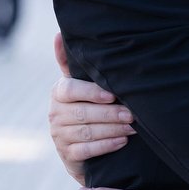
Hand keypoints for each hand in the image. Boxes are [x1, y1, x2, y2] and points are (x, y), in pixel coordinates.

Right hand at [50, 33, 134, 184]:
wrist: (84, 143)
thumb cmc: (88, 104)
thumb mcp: (81, 82)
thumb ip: (71, 62)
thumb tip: (58, 34)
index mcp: (59, 93)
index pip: (70, 90)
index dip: (91, 92)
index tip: (112, 94)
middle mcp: (55, 114)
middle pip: (82, 113)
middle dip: (110, 113)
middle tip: (132, 114)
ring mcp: (59, 136)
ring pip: (87, 132)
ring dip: (112, 129)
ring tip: (133, 127)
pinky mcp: (68, 156)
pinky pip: (86, 151)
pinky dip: (106, 146)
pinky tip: (122, 141)